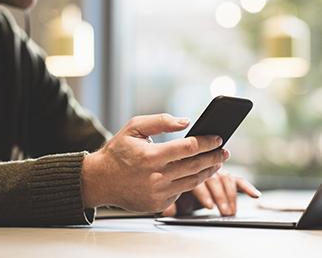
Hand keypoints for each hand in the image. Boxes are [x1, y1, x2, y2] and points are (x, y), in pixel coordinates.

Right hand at [81, 114, 229, 212]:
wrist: (101, 180)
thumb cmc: (118, 151)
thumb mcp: (134, 127)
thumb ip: (160, 122)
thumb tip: (185, 122)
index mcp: (151, 156)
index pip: (188, 147)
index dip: (207, 141)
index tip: (218, 137)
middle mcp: (156, 176)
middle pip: (195, 165)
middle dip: (214, 157)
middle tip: (225, 151)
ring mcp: (158, 193)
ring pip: (192, 181)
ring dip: (209, 171)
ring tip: (217, 163)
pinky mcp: (159, 204)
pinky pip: (181, 191)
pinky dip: (191, 181)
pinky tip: (197, 173)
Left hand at [162, 171, 260, 216]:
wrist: (177, 183)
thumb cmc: (174, 192)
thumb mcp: (169, 199)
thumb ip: (169, 204)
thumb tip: (169, 211)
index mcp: (187, 171)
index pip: (196, 179)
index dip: (203, 192)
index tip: (208, 205)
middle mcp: (202, 168)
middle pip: (213, 178)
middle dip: (220, 195)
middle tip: (224, 211)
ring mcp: (214, 172)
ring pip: (225, 178)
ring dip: (229, 195)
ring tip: (230, 211)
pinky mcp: (225, 178)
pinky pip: (238, 181)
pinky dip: (247, 187)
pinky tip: (254, 195)